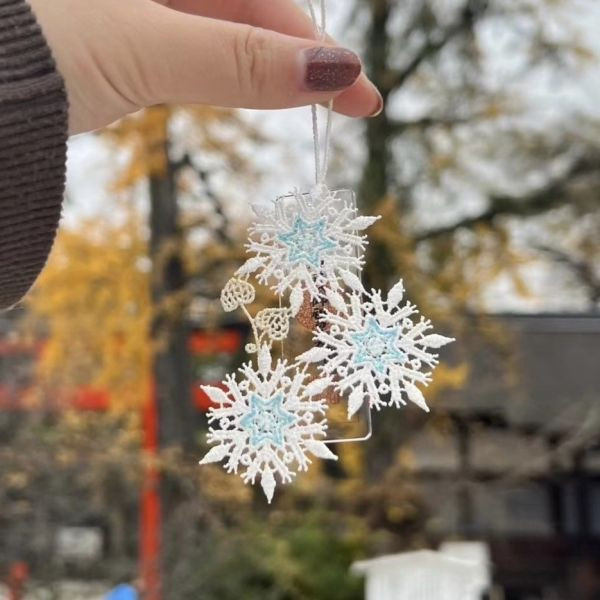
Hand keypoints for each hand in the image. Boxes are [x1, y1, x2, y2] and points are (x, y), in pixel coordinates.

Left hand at [27, 0, 382, 134]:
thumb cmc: (29, 54)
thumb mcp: (142, 48)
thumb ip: (236, 60)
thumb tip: (330, 72)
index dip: (309, 37)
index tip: (356, 85)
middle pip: (243, 8)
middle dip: (295, 54)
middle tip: (345, 101)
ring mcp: (133, 9)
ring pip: (218, 32)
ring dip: (263, 68)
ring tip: (307, 101)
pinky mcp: (117, 39)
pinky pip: (186, 49)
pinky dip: (220, 74)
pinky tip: (251, 88)